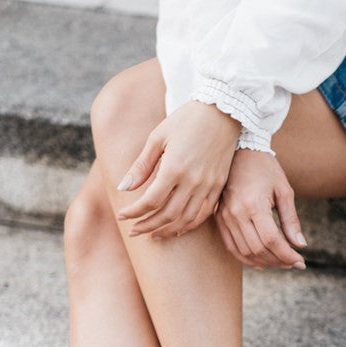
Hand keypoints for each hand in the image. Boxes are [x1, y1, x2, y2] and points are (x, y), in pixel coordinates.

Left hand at [116, 100, 240, 238]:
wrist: (222, 112)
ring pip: (186, 219)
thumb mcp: (158, 138)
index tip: (123, 216)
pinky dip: (189, 225)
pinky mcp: (218, 187)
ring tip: (153, 234)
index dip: (134, 212)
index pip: (151, 201)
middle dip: (147, 226)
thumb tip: (123, 188)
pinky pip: (204, 214)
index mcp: (174, 168)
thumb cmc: (187, 120)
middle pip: (167, 215)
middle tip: (134, 231)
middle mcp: (192, 181)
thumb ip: (141, 166)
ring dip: (168, 230)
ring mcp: (208, 186)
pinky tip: (178, 228)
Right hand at [215, 149, 307, 269]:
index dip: (287, 255)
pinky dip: (246, 258)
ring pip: (244, 252)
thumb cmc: (266, 169)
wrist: (240, 151)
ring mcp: (224, 216)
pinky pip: (231, 246)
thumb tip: (300, 245)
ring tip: (280, 262)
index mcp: (254, 204)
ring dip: (264, 262)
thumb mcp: (284, 191)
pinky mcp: (219, 218)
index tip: (301, 261)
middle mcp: (236, 213)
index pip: (271, 240)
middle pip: (258, 249)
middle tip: (293, 262)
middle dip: (278, 261)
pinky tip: (261, 262)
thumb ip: (291, 220)